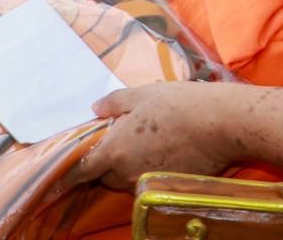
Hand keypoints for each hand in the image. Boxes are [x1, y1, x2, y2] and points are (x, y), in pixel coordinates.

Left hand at [66, 83, 230, 190]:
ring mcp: (148, 183)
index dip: (72, 171)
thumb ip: (115, 103)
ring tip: (145, 144)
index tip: (64, 173)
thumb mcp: (142, 94)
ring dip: (128, 168)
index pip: (83, 169)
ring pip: (128, 181)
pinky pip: (149, 183)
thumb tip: (95, 108)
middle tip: (121, 140)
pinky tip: (164, 153)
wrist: (219, 124)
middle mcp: (128, 172)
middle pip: (106, 177)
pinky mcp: (168, 188)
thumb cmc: (178, 104)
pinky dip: (149, 172)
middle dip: (107, 164)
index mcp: (115, 150)